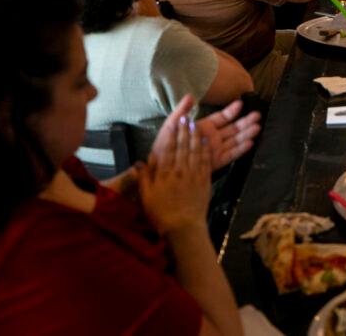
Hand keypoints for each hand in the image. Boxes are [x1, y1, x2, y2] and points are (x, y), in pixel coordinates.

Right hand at [138, 115, 211, 233]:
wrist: (183, 227)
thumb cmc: (161, 213)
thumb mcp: (147, 196)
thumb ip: (144, 178)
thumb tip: (139, 162)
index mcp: (164, 174)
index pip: (167, 149)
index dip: (170, 134)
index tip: (172, 122)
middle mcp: (179, 170)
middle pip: (181, 147)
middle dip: (183, 131)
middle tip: (185, 118)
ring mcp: (193, 175)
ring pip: (194, 151)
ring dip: (195, 137)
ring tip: (195, 125)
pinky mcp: (205, 180)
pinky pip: (205, 161)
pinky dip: (205, 150)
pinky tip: (206, 141)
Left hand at [151, 95, 262, 170]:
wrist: (161, 164)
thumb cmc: (165, 143)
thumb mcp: (172, 124)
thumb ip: (182, 110)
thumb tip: (191, 95)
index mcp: (205, 126)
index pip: (222, 117)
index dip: (232, 111)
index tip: (241, 103)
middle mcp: (213, 137)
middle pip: (234, 128)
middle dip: (246, 122)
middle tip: (258, 115)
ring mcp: (215, 149)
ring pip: (235, 140)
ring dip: (246, 134)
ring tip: (258, 128)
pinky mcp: (216, 162)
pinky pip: (231, 155)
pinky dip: (240, 150)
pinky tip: (249, 143)